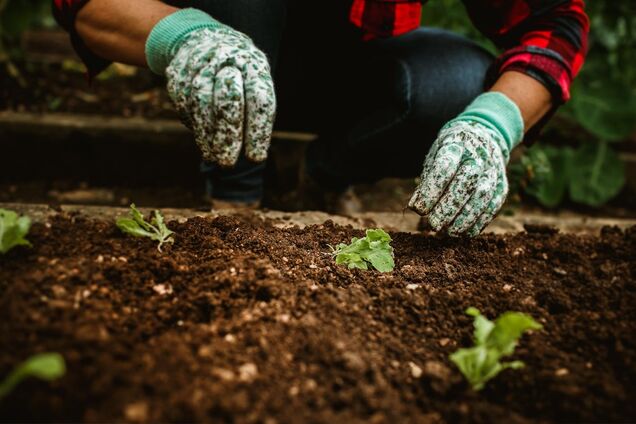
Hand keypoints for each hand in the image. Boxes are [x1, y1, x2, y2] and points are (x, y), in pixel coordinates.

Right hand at [165, 26, 275, 166]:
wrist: (200, 39)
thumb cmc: (238, 73)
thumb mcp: (253, 83)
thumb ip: (253, 112)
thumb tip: (252, 155)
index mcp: (253, 64)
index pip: (260, 100)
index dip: (258, 131)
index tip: (255, 158)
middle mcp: (227, 58)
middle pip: (228, 99)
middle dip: (228, 135)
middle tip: (228, 163)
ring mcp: (199, 63)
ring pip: (201, 103)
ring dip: (207, 136)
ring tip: (214, 157)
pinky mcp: (178, 72)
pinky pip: (185, 104)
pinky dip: (195, 126)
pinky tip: (203, 142)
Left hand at [408, 92, 523, 236]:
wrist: (482, 136)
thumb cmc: (450, 153)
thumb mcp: (434, 158)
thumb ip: (427, 181)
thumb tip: (416, 207)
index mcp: (457, 144)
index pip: (445, 166)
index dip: (431, 190)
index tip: (419, 209)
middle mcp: (479, 155)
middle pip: (467, 181)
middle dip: (449, 206)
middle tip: (434, 225)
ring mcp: (493, 170)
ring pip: (483, 195)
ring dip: (465, 218)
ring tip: (449, 232)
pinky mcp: (502, 185)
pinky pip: (494, 205)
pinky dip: (480, 222)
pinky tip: (465, 233)